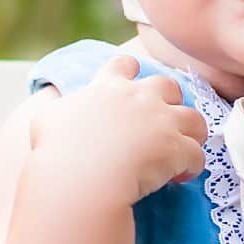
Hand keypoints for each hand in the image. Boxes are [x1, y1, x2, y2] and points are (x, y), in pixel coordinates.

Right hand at [32, 50, 206, 207]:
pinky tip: (180, 177)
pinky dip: (192, 166)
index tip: (132, 87)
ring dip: (191, 133)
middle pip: (169, 86)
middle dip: (170, 101)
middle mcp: (140, 98)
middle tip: (162, 123)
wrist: (82, 178)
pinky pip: (197, 156)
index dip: (131, 74)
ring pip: (195, 119)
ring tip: (183, 151)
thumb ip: (54, 109)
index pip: (125, 64)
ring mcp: (162, 122)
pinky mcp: (177, 149)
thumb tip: (52, 108)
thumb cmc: (59, 150)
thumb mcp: (47, 120)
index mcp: (108, 88)